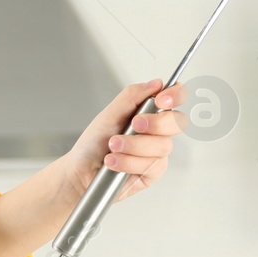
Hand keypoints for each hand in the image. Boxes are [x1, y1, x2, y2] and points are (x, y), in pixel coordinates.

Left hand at [58, 79, 187, 206]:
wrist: (80, 171)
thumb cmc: (93, 144)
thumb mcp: (109, 115)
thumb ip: (132, 97)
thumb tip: (157, 83)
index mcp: (148, 113)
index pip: (174, 98)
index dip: (176, 95)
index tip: (162, 99)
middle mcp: (156, 132)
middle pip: (177, 122)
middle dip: (156, 123)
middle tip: (134, 124)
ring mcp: (156, 153)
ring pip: (162, 145)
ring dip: (134, 145)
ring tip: (112, 146)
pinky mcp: (153, 173)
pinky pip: (152, 165)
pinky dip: (129, 162)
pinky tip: (113, 162)